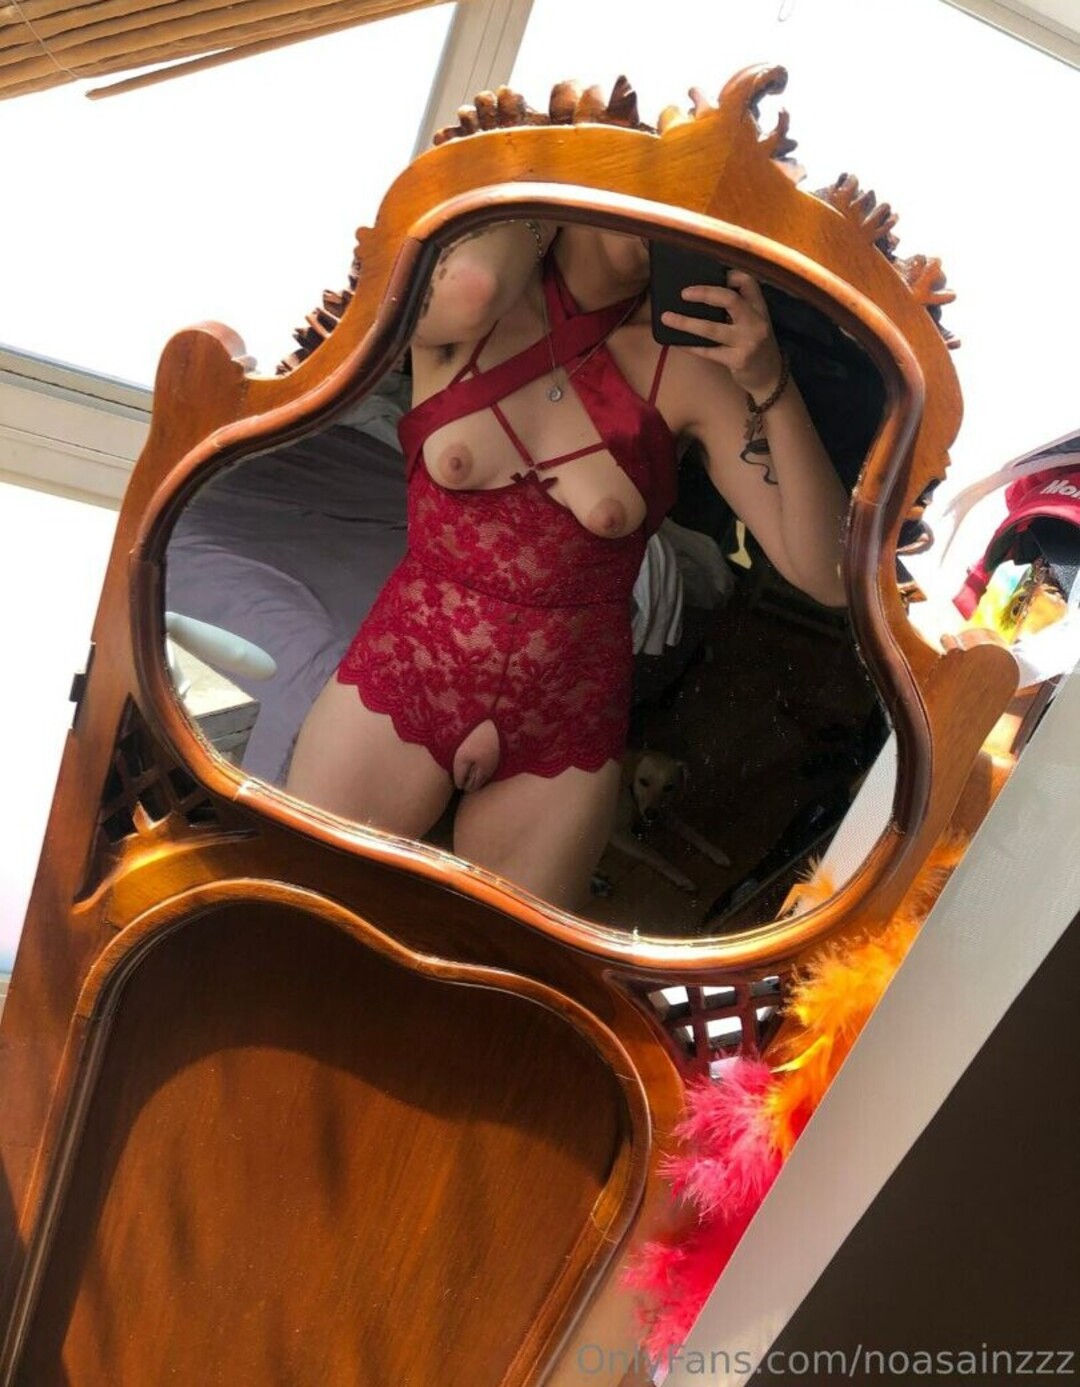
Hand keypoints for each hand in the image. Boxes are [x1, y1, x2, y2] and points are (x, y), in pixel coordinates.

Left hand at [660, 270, 783, 398]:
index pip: (747, 282)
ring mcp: (747, 342)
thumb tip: (703, 296)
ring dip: (686, 322)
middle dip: (704, 294)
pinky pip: (708, 351)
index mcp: (759, 308)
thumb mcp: (755, 323)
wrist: (770, 377)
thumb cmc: (756, 346)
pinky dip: (689, 346)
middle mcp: (755, 322)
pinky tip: (676, 342)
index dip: (729, 275)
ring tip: (666, 317)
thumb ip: (738, 310)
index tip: (709, 273)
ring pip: (712, 329)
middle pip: (730, 300)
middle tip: (683, 293)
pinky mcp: (738, 360)